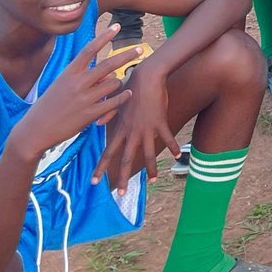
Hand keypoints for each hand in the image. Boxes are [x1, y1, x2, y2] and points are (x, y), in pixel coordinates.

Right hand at [10, 25, 136, 161]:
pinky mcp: (89, 115)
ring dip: (118, 83)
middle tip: (140, 48)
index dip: (104, 37)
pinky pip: (114, 102)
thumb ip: (81, 76)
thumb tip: (105, 70)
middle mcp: (77, 83)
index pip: (89, 49)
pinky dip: (123, 97)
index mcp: (69, 73)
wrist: (35, 130)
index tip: (116, 26)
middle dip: (127, 55)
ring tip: (115, 87)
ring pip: (114, 83)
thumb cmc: (49, 106)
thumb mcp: (61, 84)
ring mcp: (84, 99)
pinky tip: (127, 94)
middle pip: (109, 64)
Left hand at [96, 61, 177, 191]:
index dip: (100, 168)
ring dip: (151, 169)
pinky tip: (177, 156)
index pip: (107, 152)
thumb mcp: (115, 101)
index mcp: (120, 129)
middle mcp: (132, 132)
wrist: (147, 77)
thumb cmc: (130, 86)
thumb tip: (98, 124)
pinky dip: (173, 147)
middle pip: (126, 159)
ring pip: (148, 153)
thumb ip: (107, 114)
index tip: (93, 182)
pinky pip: (167, 138)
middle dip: (123, 178)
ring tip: (153, 182)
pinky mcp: (160, 122)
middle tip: (120, 194)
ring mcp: (147, 129)